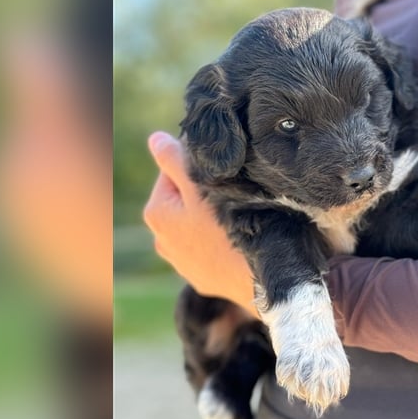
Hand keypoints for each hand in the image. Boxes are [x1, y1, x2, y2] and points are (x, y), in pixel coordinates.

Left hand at [143, 132, 258, 317]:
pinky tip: (239, 243)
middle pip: (183, 201)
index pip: (171, 172)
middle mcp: (162, 241)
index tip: (223, 174)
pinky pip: (211, 250)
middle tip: (234, 197)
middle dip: (204, 195)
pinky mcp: (204, 279)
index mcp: (157, 213)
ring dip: (212, 219)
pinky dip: (221, 243)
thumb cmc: (233, 226)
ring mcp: (183, 264)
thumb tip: (155, 139)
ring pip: (197, 227)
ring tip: (239, 220)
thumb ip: (174, 159)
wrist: (262, 278)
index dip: (198, 167)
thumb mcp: (201, 185)